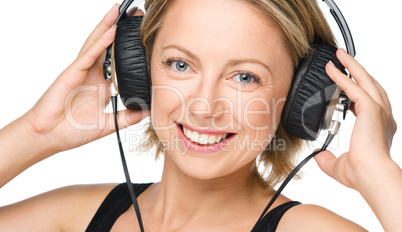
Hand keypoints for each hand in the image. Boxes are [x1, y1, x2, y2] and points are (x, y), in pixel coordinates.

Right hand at [23, 4, 149, 154]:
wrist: (49, 137)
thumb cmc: (72, 130)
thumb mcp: (108, 124)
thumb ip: (127, 117)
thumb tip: (148, 112)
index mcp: (100, 85)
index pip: (117, 61)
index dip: (127, 48)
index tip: (142, 37)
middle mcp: (92, 74)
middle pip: (106, 45)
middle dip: (118, 28)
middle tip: (132, 13)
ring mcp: (81, 71)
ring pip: (96, 43)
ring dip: (107, 26)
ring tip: (118, 11)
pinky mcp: (72, 73)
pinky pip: (89, 55)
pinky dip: (101, 43)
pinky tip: (111, 32)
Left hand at [314, 48, 396, 189]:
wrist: (371, 175)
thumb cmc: (360, 174)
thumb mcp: (338, 165)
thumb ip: (327, 159)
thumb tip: (317, 155)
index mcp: (379, 128)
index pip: (369, 103)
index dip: (357, 93)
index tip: (346, 88)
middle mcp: (382, 117)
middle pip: (371, 85)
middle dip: (358, 71)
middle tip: (345, 59)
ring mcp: (379, 111)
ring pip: (365, 80)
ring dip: (352, 66)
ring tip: (340, 55)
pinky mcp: (371, 109)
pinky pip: (354, 87)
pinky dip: (342, 77)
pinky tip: (332, 69)